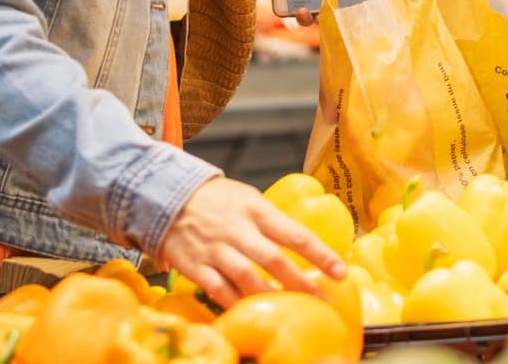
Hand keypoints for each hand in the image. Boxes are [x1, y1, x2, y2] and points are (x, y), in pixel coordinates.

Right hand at [157, 177, 346, 305]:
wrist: (166, 194)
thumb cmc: (217, 199)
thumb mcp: (248, 199)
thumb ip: (271, 222)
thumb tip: (304, 248)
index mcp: (256, 210)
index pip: (295, 233)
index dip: (321, 254)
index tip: (340, 272)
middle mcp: (238, 230)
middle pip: (274, 260)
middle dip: (301, 283)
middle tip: (322, 301)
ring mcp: (216, 250)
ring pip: (247, 278)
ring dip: (270, 296)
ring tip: (290, 310)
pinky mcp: (195, 267)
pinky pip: (219, 290)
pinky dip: (235, 303)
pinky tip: (251, 313)